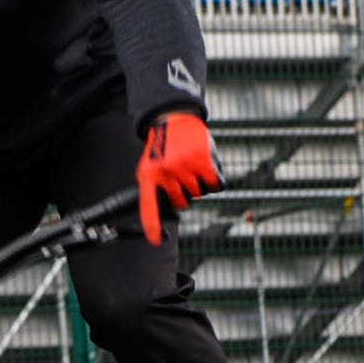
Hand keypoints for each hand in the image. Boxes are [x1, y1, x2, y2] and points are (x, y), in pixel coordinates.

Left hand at [135, 114, 221, 245]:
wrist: (173, 121)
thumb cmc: (161, 151)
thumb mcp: (147, 171)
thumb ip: (150, 196)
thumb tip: (154, 230)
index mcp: (150, 175)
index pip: (149, 206)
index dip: (152, 225)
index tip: (156, 241)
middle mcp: (167, 172)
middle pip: (183, 203)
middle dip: (185, 193)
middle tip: (182, 175)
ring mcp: (186, 166)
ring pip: (200, 194)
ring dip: (200, 184)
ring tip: (191, 166)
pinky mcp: (205, 160)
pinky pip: (216, 186)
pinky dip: (214, 181)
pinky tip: (207, 167)